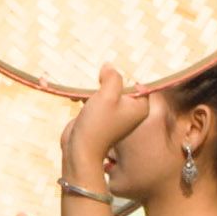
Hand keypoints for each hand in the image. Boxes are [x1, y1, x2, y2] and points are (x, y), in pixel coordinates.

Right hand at [67, 66, 145, 182]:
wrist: (80, 149)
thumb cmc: (98, 123)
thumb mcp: (108, 95)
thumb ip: (112, 78)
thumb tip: (109, 66)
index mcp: (140, 106)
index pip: (138, 83)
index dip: (126, 74)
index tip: (114, 68)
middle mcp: (130, 110)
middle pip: (121, 86)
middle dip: (108, 79)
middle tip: (98, 74)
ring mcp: (114, 114)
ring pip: (106, 92)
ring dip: (95, 87)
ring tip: (86, 87)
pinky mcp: (100, 117)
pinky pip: (96, 100)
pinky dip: (87, 96)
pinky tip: (77, 97)